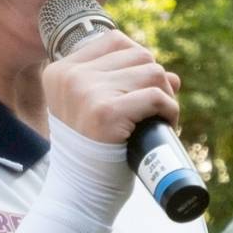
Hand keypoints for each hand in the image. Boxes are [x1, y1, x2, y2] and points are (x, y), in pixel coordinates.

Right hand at [40, 28, 178, 146]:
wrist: (80, 192)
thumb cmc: (93, 152)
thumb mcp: (98, 111)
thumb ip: (125, 85)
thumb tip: (171, 76)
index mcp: (60, 72)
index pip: (114, 40)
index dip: (137, 61)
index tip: (140, 89)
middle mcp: (70, 77)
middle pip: (137, 53)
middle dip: (155, 79)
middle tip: (155, 109)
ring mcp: (86, 92)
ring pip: (151, 71)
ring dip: (165, 95)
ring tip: (159, 118)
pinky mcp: (106, 112)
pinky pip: (155, 96)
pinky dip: (170, 110)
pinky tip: (167, 124)